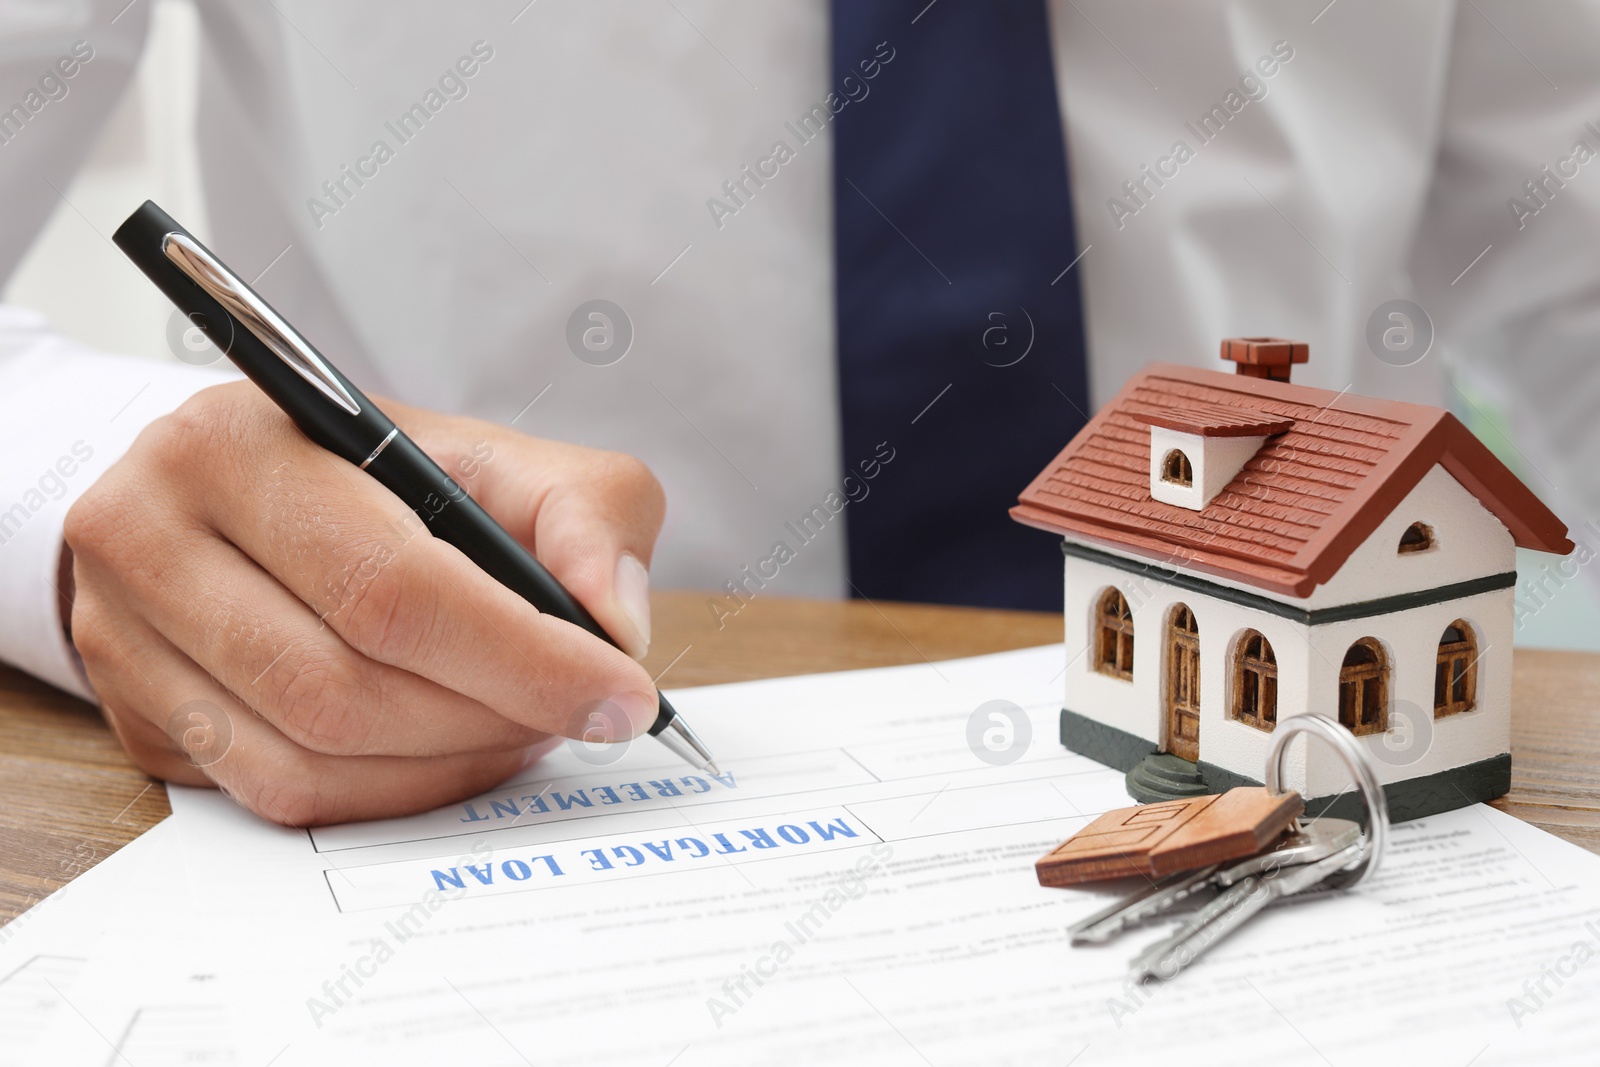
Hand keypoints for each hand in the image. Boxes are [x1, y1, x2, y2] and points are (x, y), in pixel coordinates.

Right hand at [63, 381, 665, 825]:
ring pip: (308, 760)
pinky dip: (389, 792)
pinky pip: (277, 796)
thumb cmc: (379, 476)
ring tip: (520, 724)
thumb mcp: (493, 456)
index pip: (391, 585)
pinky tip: (447, 750)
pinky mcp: (136, 720)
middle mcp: (147, 535)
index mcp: (237, 443)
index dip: (522, 656)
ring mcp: (122, 639)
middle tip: (578, 712)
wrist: (243, 496)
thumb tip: (615, 621)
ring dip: (445, 765)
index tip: (621, 693)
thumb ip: (586, 509)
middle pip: (344, 688)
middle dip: (491, 716)